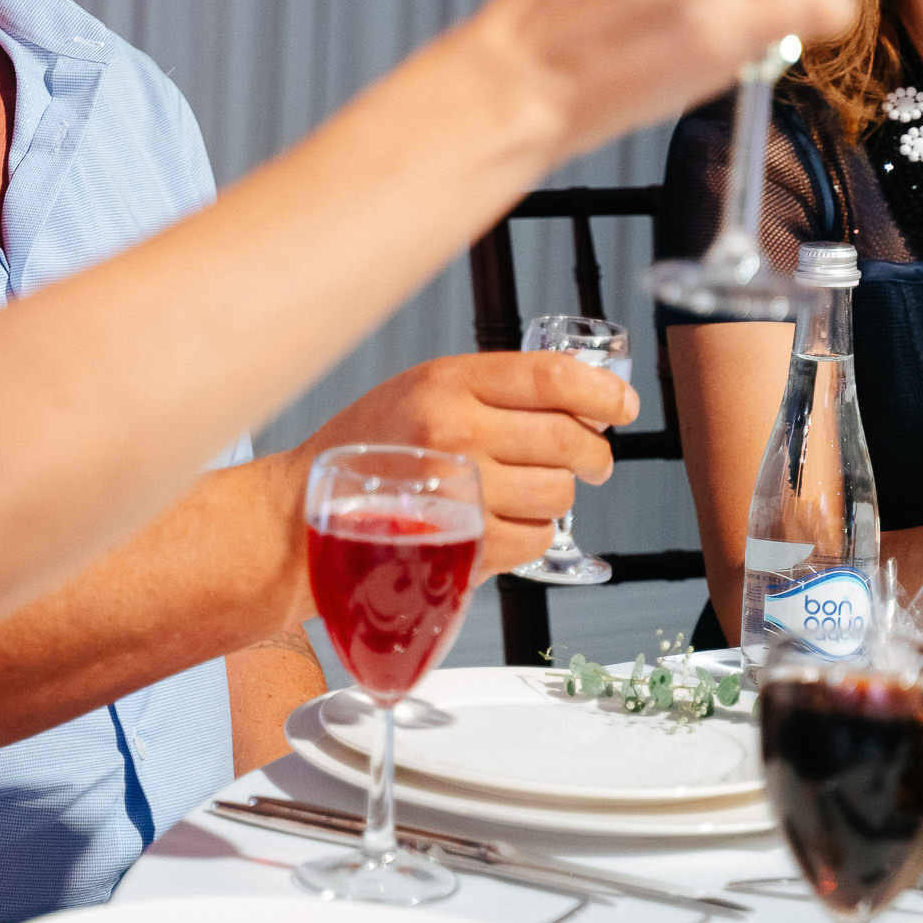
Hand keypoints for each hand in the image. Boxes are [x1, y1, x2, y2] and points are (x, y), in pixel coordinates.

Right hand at [286, 351, 638, 603]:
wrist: (301, 514)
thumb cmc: (366, 450)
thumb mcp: (420, 389)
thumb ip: (494, 390)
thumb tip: (585, 399)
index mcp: (446, 382)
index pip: (552, 377)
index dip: (603, 392)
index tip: (621, 404)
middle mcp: (454, 432)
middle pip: (571, 440)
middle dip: (594, 454)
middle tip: (590, 459)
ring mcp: (459, 491)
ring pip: (560, 494)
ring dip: (556, 495)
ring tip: (523, 490)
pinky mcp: (462, 545)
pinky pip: (536, 538)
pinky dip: (531, 534)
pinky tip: (500, 520)